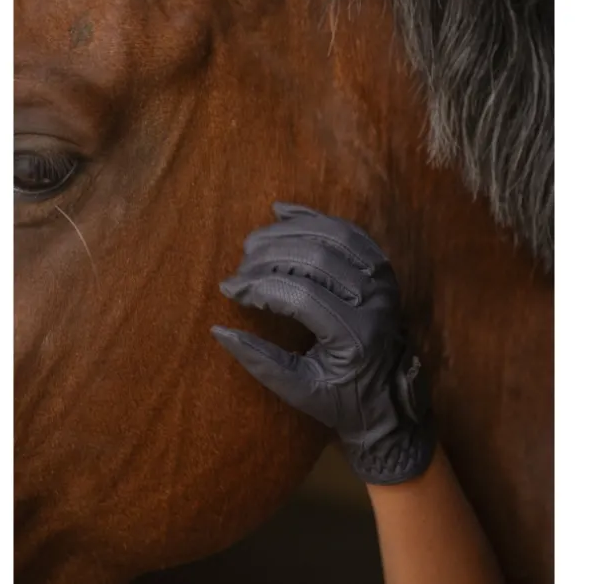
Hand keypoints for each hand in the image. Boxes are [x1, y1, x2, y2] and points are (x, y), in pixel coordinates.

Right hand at [211, 202, 434, 484]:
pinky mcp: (381, 266)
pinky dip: (313, 217)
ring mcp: (382, 279)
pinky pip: (347, 230)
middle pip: (316, 257)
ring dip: (286, 232)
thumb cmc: (344, 401)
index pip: (301, 295)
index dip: (260, 286)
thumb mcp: (301, 392)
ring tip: (252, 244)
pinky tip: (282, 213)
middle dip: (268, 256)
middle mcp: (374, 300)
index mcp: (355, 335)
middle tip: (238, 269)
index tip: (230, 290)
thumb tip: (219, 330)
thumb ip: (261, 361)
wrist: (393, 398)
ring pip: (331, 235)